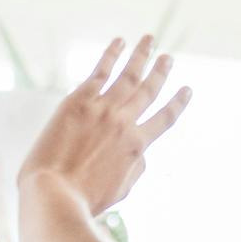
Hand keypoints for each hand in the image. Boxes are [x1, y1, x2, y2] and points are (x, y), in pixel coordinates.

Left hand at [18, 35, 190, 213]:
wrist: (54, 195)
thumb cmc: (83, 200)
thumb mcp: (121, 192)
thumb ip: (136, 169)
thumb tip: (141, 152)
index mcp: (137, 146)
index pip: (165, 119)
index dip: (178, 103)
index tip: (186, 89)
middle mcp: (125, 122)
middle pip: (148, 90)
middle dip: (160, 73)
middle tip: (168, 58)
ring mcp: (103, 109)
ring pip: (128, 75)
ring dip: (141, 55)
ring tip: (149, 40)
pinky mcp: (79, 101)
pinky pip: (100, 71)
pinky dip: (112, 54)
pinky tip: (120, 41)